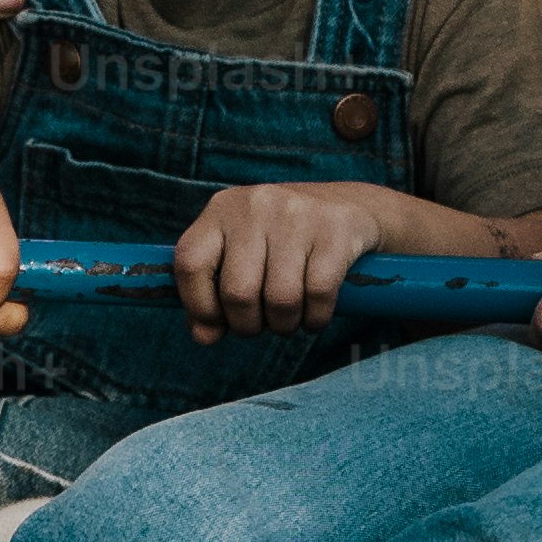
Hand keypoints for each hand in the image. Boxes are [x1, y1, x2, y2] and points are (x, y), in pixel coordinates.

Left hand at [175, 182, 389, 340]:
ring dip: (284, 325)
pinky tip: (315, 314)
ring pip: (280, 300)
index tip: (217, 323)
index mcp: (222, 209)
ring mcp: (297, 215)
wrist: (351, 206)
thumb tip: (204, 336)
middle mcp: (256, 205)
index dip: (199, 306)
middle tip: (262, 323)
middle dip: (249, 325)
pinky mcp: (335, 230)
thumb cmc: (285, 240)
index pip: (190, 263)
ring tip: (289, 319)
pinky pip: (318, 295)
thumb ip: (215, 293)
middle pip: (238, 292)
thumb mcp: (244, 252)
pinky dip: (315, 319)